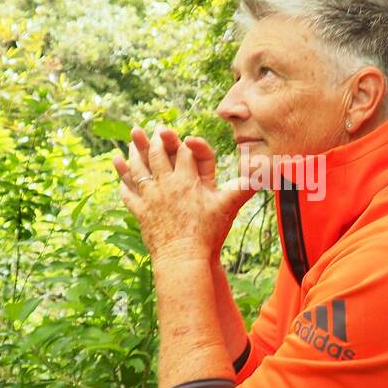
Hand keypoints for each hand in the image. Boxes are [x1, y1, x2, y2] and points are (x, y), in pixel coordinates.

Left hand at [112, 125, 255, 261]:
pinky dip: (123, 180)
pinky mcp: (141, 212)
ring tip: (130, 143)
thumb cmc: (208, 233)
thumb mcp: (228, 207)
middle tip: (146, 129)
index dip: (177, 140)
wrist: (184, 258)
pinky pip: (128, 192)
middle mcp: (167, 185)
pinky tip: (119, 173)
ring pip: (139, 170)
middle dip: (153, 141)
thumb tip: (268, 173)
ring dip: (134, 154)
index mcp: (187, 180)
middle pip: (158, 156)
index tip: (169, 130)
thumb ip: (246, 187)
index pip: (182, 153)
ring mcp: (152, 198)